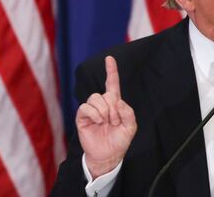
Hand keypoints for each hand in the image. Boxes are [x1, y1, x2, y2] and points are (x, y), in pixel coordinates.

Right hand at [76, 56, 137, 178]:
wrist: (107, 156)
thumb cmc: (119, 141)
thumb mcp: (130, 127)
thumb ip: (128, 113)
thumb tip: (117, 101)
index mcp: (114, 104)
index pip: (112, 84)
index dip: (111, 71)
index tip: (110, 58)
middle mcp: (102, 104)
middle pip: (106, 93)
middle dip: (113, 108)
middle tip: (115, 122)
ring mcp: (91, 110)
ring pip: (95, 98)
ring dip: (104, 111)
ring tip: (106, 122)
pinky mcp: (82, 117)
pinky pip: (86, 107)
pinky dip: (94, 113)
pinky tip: (98, 121)